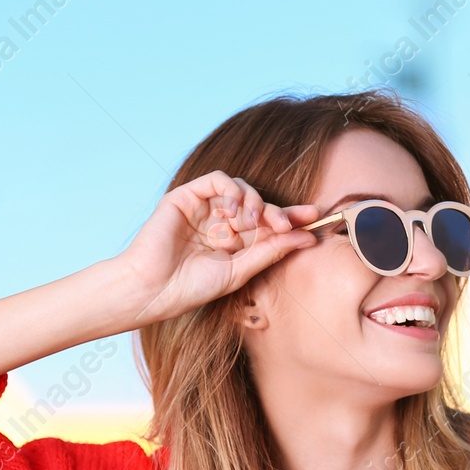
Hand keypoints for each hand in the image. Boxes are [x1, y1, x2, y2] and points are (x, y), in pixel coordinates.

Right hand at [114, 170, 325, 326]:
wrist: (153, 288)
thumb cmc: (191, 287)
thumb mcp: (240, 271)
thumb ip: (271, 251)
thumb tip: (307, 237)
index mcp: (235, 242)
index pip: (269, 225)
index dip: (292, 219)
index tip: (315, 220)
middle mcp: (221, 222)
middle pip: (260, 205)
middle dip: (278, 212)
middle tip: (289, 223)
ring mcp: (204, 208)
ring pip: (241, 189)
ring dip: (256, 202)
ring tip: (255, 222)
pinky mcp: (188, 196)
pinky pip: (217, 180)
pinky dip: (233, 190)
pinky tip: (237, 210)